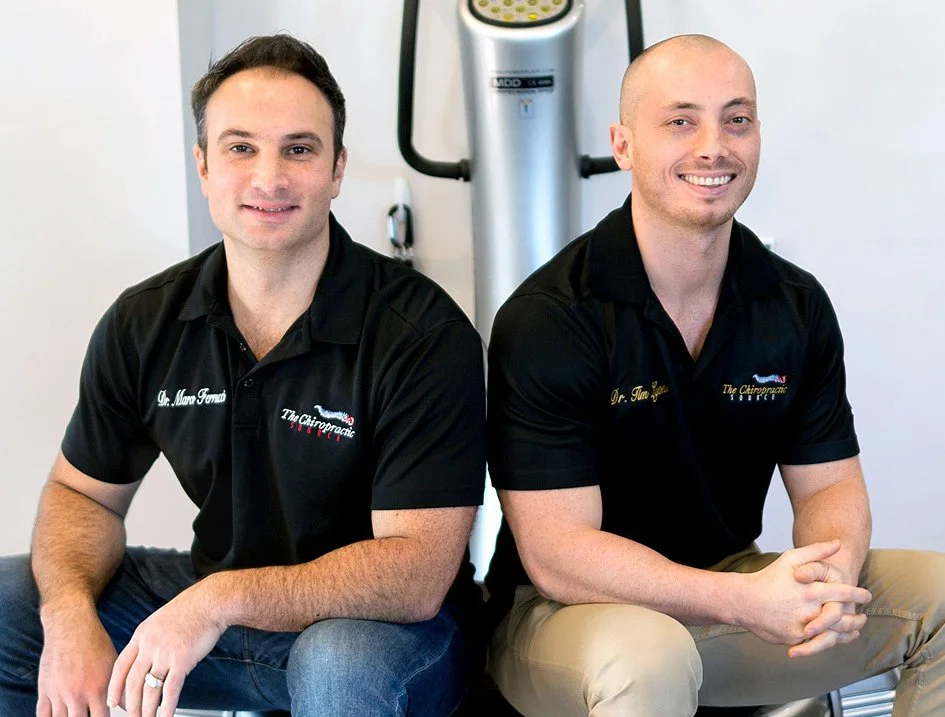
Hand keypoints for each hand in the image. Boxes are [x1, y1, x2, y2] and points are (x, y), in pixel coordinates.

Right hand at [37, 605, 116, 716]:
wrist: (71, 627)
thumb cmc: (95, 643)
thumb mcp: (114, 663)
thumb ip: (120, 688)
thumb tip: (130, 707)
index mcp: (97, 689)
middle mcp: (77, 695)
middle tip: (89, 716)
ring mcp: (59, 694)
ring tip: (78, 716)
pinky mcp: (45, 690)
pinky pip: (43, 715)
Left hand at [107, 583, 224, 716]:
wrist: (209, 602)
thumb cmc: (191, 608)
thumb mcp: (160, 619)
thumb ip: (151, 638)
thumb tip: (147, 655)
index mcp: (141, 635)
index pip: (120, 666)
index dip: (115, 686)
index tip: (113, 701)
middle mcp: (149, 645)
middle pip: (132, 682)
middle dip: (130, 705)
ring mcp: (164, 654)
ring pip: (149, 689)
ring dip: (147, 710)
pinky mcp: (182, 660)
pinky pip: (171, 689)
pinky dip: (167, 706)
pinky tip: (166, 715)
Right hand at [737, 540, 870, 648]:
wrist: (744, 601)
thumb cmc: (768, 578)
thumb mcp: (790, 559)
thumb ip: (815, 551)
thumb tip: (838, 543)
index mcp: (812, 590)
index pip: (844, 593)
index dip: (858, 594)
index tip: (867, 595)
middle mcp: (809, 610)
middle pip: (843, 617)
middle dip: (856, 618)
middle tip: (863, 617)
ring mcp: (802, 627)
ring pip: (833, 634)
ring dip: (847, 632)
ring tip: (854, 630)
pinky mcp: (794, 639)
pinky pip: (816, 643)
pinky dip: (830, 641)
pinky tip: (835, 637)